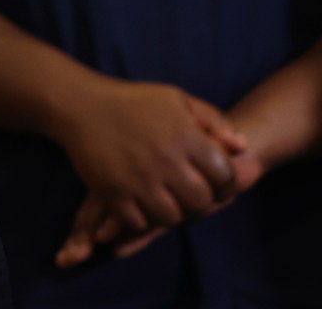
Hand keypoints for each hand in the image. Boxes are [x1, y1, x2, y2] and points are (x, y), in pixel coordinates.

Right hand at [52, 80, 250, 267]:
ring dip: (171, 214)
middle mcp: (165, 160)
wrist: (80, 104)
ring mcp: (138, 178)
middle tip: (190, 197)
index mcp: (185, 136)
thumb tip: (241, 147)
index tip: (216, 185)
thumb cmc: (132, 101)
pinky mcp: (113, 191)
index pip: (223, 175)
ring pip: (170, 217)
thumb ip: (212, 120)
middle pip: (199, 202)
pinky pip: (137, 222)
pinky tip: (141, 205)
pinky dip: (142, 219)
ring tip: (166, 202)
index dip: (226, 185)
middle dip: (200, 203)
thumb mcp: (176, 99)